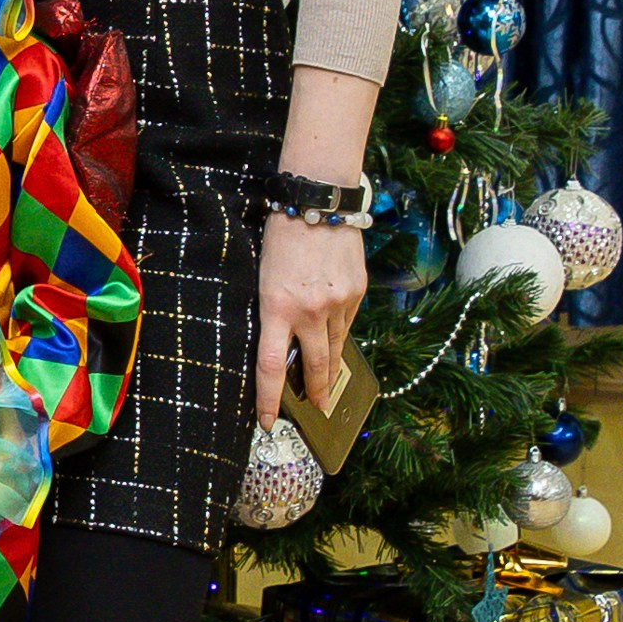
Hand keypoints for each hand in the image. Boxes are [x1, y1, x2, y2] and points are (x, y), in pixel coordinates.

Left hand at [256, 212, 365, 423]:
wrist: (319, 200)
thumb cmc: (281, 234)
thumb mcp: (264, 276)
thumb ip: (275, 311)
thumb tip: (286, 344)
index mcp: (277, 307)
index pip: (271, 367)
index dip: (269, 399)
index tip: (267, 421)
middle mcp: (310, 310)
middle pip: (315, 367)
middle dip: (316, 393)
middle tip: (316, 409)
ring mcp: (339, 303)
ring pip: (336, 347)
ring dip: (330, 364)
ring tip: (326, 381)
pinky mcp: (358, 292)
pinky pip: (348, 323)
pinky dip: (339, 330)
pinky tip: (332, 329)